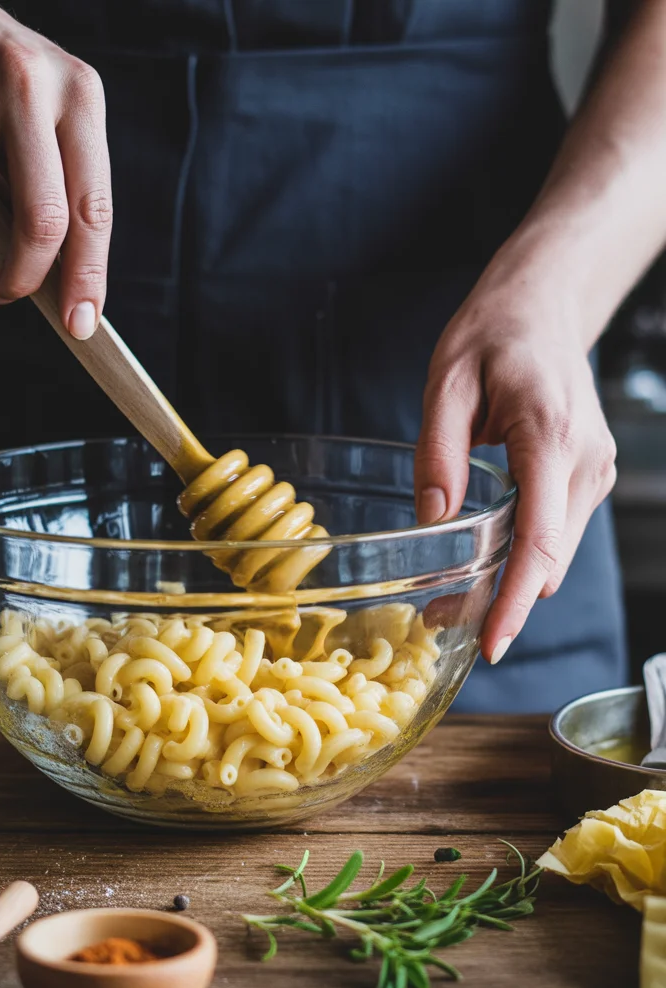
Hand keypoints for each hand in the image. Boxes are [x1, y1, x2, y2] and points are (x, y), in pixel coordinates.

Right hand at [0, 0, 110, 338]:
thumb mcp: (48, 115)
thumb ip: (61, 189)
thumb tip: (64, 288)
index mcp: (79, 96)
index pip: (93, 208)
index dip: (88, 276)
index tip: (81, 323)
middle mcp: (28, 82)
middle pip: (42, 223)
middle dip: (24, 277)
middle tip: (4, 292)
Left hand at [414, 251, 616, 664]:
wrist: (543, 305)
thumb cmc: (493, 335)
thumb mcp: (445, 383)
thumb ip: (438, 454)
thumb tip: (433, 521)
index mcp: (549, 437)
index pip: (539, 539)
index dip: (515, 599)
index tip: (492, 642)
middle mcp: (585, 461)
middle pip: (547, 560)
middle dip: (500, 600)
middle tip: (438, 618)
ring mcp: (594, 470)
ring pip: (554, 554)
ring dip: (510, 583)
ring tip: (451, 597)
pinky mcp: (588, 476)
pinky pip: (556, 533)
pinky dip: (523, 557)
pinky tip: (483, 561)